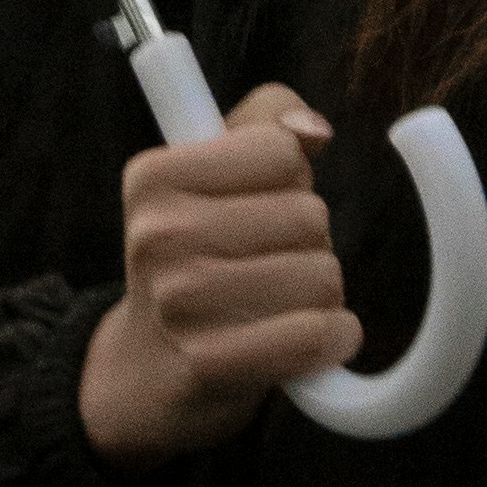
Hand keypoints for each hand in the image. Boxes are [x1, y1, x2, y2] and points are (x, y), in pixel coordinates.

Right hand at [78, 83, 361, 462]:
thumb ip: (270, 121)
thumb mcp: (215, 167)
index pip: (282, 152)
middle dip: (308, 239)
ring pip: (322, 275)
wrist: (151, 365)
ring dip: (322, 292)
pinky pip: (315, 334)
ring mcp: (179, 303)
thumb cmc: (200, 252)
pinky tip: (317, 337)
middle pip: (309, 215)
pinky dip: (334, 336)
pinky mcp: (210, 364)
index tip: (256, 204)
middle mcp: (157, 235)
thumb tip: (314, 131)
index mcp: (152, 176)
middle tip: (267, 261)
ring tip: (279, 301)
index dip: (290, 178)